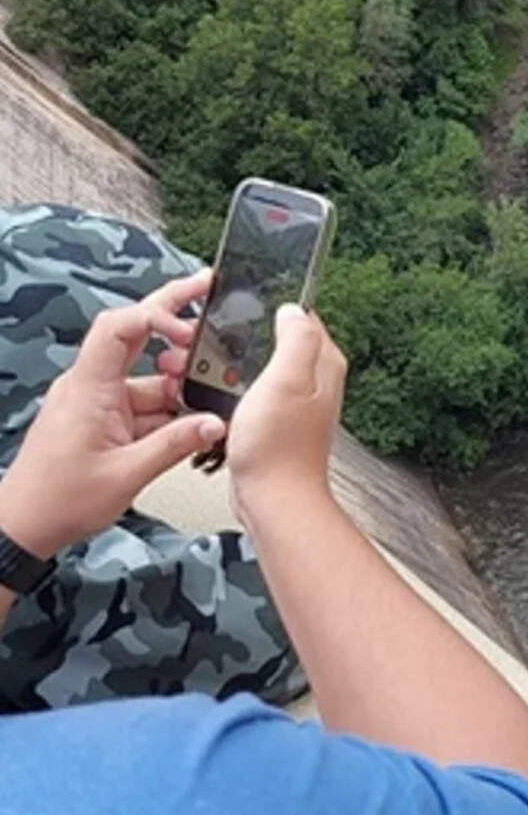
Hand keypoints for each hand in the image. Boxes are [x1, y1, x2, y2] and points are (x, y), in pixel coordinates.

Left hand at [0, 271, 225, 556]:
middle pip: (135, 334)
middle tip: (207, 288)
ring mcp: (98, 402)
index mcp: (88, 388)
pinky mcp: (103, 419)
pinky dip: (170, 412)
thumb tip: (215, 423)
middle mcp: (91, 386)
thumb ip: (175, 444)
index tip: (191, 332)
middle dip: (173, 312)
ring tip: (208, 405)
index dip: (159, 316)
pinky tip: (191, 426)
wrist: (25, 526)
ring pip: (150, 378)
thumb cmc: (58, 500)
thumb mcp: (127, 474)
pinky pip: (145, 404)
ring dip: (180, 388)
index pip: (120, 327)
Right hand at [227, 304, 345, 525]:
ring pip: (268, 368)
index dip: (275, 310)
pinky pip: (257, 394)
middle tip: (225, 341)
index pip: (305, 318)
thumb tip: (294, 310)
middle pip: (284, 341)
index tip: (247, 314)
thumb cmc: (278, 448)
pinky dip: (240, 391)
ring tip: (219, 369)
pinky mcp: (279, 423)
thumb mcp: (286, 379)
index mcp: (324, 365)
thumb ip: (296, 339)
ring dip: (243, 365)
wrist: (272, 499)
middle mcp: (316, 383)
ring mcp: (298, 404)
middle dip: (255, 336)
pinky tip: (224, 397)